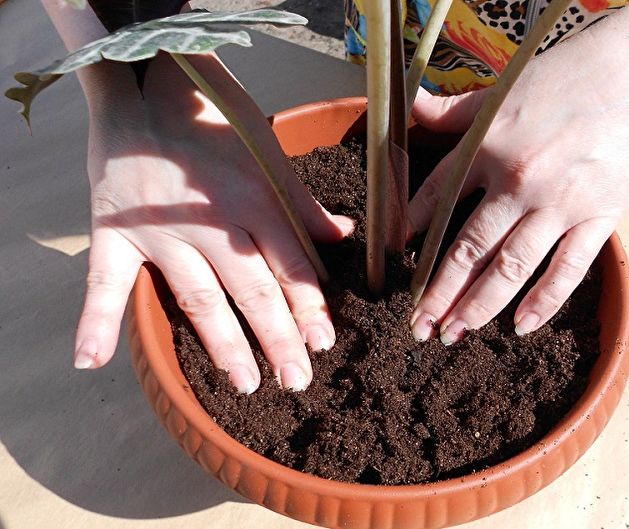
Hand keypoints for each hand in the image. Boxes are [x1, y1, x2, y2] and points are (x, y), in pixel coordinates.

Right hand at [74, 54, 352, 391]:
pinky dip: (95, 320)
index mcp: (253, 199)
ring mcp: (160, 231)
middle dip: (278, 339)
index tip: (324, 343)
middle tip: (297, 381)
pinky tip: (90, 361)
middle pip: (252, 291)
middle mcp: (210, 223)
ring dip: (223, 345)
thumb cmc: (214, 113)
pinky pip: (104, 281)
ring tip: (246, 383)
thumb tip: (343, 236)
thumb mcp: (268, 149)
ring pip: (198, 298)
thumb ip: (303, 201)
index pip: (289, 265)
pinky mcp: (115, 232)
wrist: (144, 79)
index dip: (309, 306)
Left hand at [407, 29, 628, 343]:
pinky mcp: (599, 219)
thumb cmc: (569, 77)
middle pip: (468, 248)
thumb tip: (413, 107)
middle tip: (417, 326)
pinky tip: (520, 327)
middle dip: (438, 292)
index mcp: (488, 148)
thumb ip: (457, 109)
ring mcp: (559, 205)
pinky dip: (543, 302)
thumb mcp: (504, 89)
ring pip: (510, 268)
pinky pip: (567, 270)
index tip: (397, 261)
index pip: (436, 198)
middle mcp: (517, 182)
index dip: (411, 231)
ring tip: (453, 334)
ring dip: (477, 306)